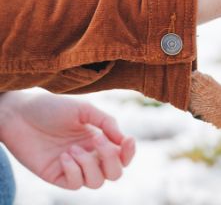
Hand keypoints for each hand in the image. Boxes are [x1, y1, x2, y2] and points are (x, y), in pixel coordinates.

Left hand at [0, 92, 134, 189]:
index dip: (130, 153)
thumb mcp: (84, 109)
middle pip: (114, 173)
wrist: (19, 114)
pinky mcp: (56, 176)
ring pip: (97, 182)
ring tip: (73, 148)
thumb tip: (123, 140)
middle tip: (97, 139)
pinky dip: (74, 171)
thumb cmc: (51, 108)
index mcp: (98, 140)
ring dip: (90, 165)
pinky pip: (75, 184)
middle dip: (111, 160)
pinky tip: (64, 156)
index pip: (123, 156)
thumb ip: (107, 122)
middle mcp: (89, 156)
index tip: (128, 140)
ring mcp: (73, 167)